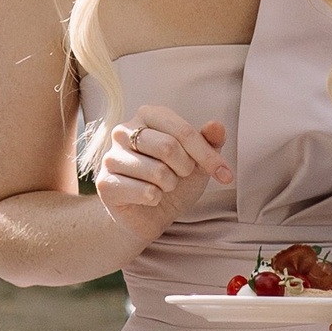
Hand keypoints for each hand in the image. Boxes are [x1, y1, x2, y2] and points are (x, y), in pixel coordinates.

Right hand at [95, 107, 231, 247]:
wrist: (149, 214)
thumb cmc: (173, 179)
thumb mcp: (198, 160)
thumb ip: (209, 141)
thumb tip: (216, 126)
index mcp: (148, 115)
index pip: (183, 132)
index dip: (208, 156)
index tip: (226, 175)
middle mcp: (124, 131)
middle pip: (169, 147)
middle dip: (185, 169)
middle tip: (180, 176)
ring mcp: (111, 157)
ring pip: (158, 172)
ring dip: (170, 186)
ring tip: (162, 186)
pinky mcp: (105, 184)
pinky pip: (146, 192)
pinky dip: (156, 199)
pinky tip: (147, 198)